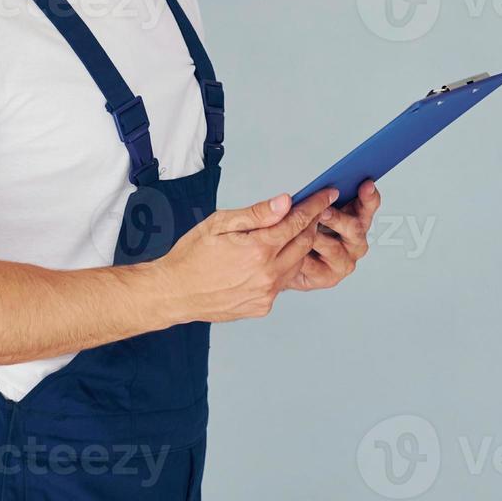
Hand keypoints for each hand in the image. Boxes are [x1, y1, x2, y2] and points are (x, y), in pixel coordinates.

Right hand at [153, 188, 335, 322]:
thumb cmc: (191, 255)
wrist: (174, 292)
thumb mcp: (220, 224)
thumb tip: (285, 202)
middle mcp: (267, 274)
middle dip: (311, 224)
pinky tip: (268, 259)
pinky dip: (281, 267)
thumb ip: (257, 214)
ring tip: (288, 233)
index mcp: (258, 249)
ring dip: (298, 247)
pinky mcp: (262, 306)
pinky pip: (281, 283)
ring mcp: (266, 293)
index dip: (314, 206)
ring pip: (296, 264)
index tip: (327, 194)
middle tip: (310, 211)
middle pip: (304, 243)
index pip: (297, 222)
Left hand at [286, 179, 381, 290]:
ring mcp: (345, 260)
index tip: (365, 184)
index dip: (369, 196)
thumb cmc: (303, 230)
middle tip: (322, 211)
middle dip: (337, 218)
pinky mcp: (329, 277)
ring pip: (334, 248)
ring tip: (302, 230)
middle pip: (354, 227)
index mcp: (356, 219)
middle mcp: (355, 241)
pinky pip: (315, 265)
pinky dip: (303, 256)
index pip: (369, 205)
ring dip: (317, 237)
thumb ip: (318, 198)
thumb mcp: (310, 209)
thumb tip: (319, 189)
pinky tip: (292, 249)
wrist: (284, 260)